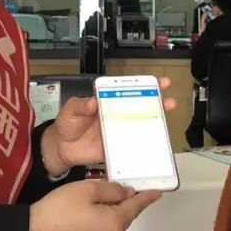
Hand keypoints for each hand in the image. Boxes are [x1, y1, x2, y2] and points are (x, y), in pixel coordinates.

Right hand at [28, 181, 162, 230]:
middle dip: (126, 202)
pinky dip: (103, 220)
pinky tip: (93, 211)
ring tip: (102, 196)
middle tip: (124, 186)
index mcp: (115, 223)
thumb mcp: (88, 190)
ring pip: (113, 224)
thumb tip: (126, 194)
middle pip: (125, 216)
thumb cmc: (61, 208)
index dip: (146, 197)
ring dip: (112, 211)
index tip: (158, 192)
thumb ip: (112, 190)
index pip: (136, 207)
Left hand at [40, 78, 177, 173]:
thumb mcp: (71, 109)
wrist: (61, 148)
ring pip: (140, 126)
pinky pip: (132, 146)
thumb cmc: (67, 124)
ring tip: (165, 122)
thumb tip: (92, 102)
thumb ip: (80, 105)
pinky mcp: (116, 148)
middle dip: (157, 103)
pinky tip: (152, 146)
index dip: (144, 85)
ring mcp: (117, 132)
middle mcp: (116, 116)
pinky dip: (142, 146)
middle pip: (140, 107)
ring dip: (154, 124)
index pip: (128, 91)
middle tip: (169, 100)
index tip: (158, 82)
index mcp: (107, 102)